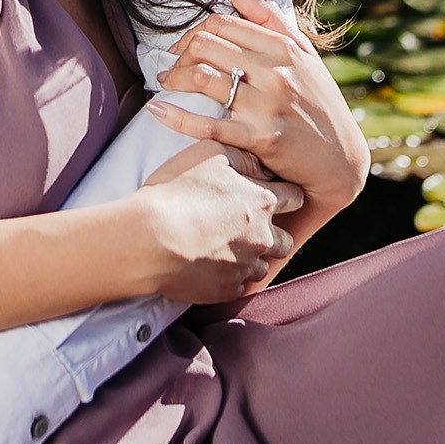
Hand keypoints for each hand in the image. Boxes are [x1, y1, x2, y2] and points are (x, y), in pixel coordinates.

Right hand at [132, 139, 298, 303]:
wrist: (149, 239)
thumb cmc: (176, 192)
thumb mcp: (210, 153)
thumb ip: (243, 156)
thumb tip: (260, 165)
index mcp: (262, 202)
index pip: (295, 198)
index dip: (285, 196)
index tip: (270, 197)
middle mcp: (262, 237)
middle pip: (286, 241)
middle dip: (271, 234)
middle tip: (243, 228)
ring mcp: (245, 267)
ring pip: (262, 266)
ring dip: (249, 258)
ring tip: (221, 248)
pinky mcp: (227, 290)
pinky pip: (238, 285)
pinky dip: (227, 277)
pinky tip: (207, 265)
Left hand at [149, 0, 369, 222]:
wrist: (341, 161)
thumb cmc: (320, 105)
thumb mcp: (305, 56)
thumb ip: (270, 20)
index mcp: (283, 48)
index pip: (223, 24)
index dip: (194, 31)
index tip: (182, 47)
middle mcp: (276, 72)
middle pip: (206, 46)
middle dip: (179, 55)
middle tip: (170, 69)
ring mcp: (268, 105)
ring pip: (203, 78)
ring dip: (174, 80)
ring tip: (165, 87)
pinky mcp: (260, 138)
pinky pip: (210, 125)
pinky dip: (177, 117)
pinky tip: (158, 112)